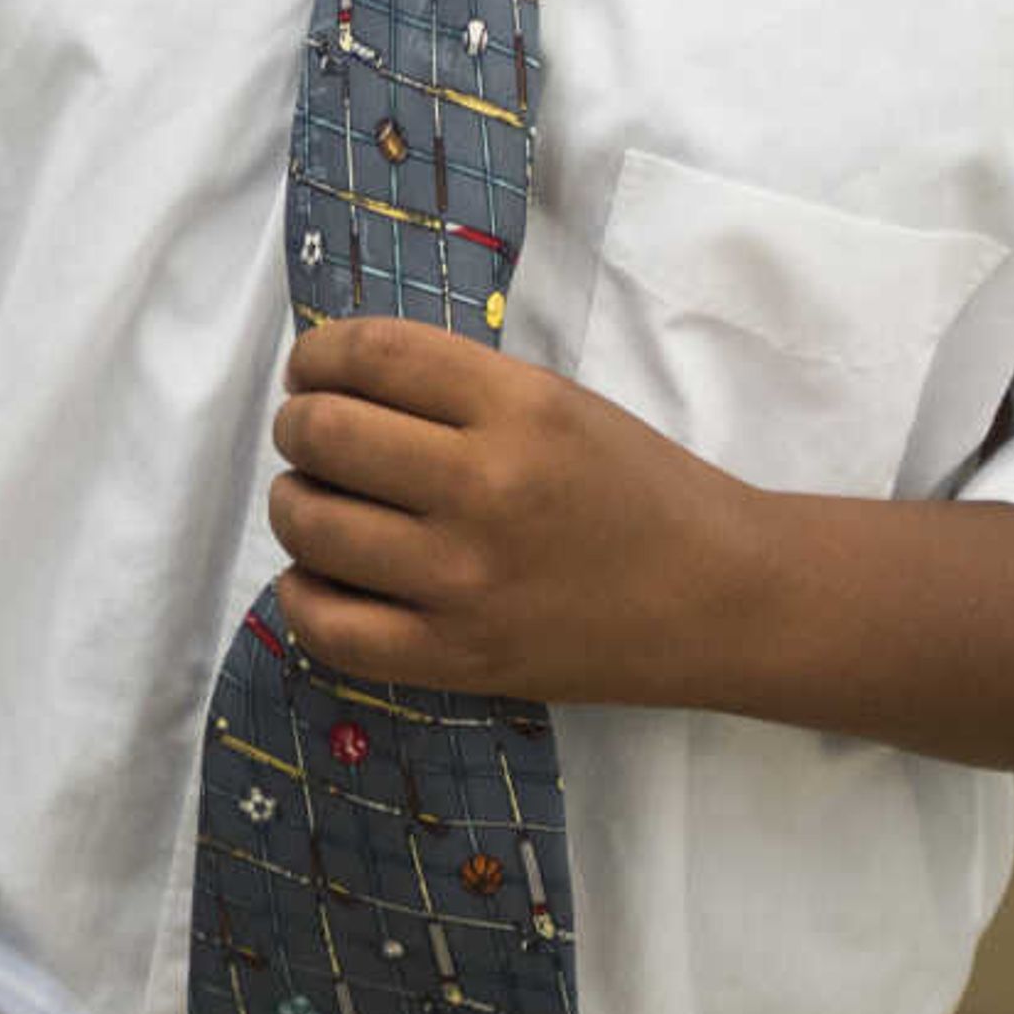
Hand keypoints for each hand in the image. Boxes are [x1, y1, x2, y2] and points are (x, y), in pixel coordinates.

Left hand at [266, 317, 764, 707]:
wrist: (720, 600)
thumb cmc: (636, 488)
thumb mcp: (557, 401)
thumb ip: (454, 387)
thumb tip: (333, 380)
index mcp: (520, 408)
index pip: (375, 354)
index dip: (321, 355)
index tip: (313, 368)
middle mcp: (486, 488)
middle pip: (326, 433)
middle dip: (298, 422)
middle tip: (311, 432)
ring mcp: (467, 581)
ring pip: (312, 524)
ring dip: (293, 501)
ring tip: (315, 498)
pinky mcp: (459, 658)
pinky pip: (329, 627)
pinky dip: (302, 593)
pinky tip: (319, 573)